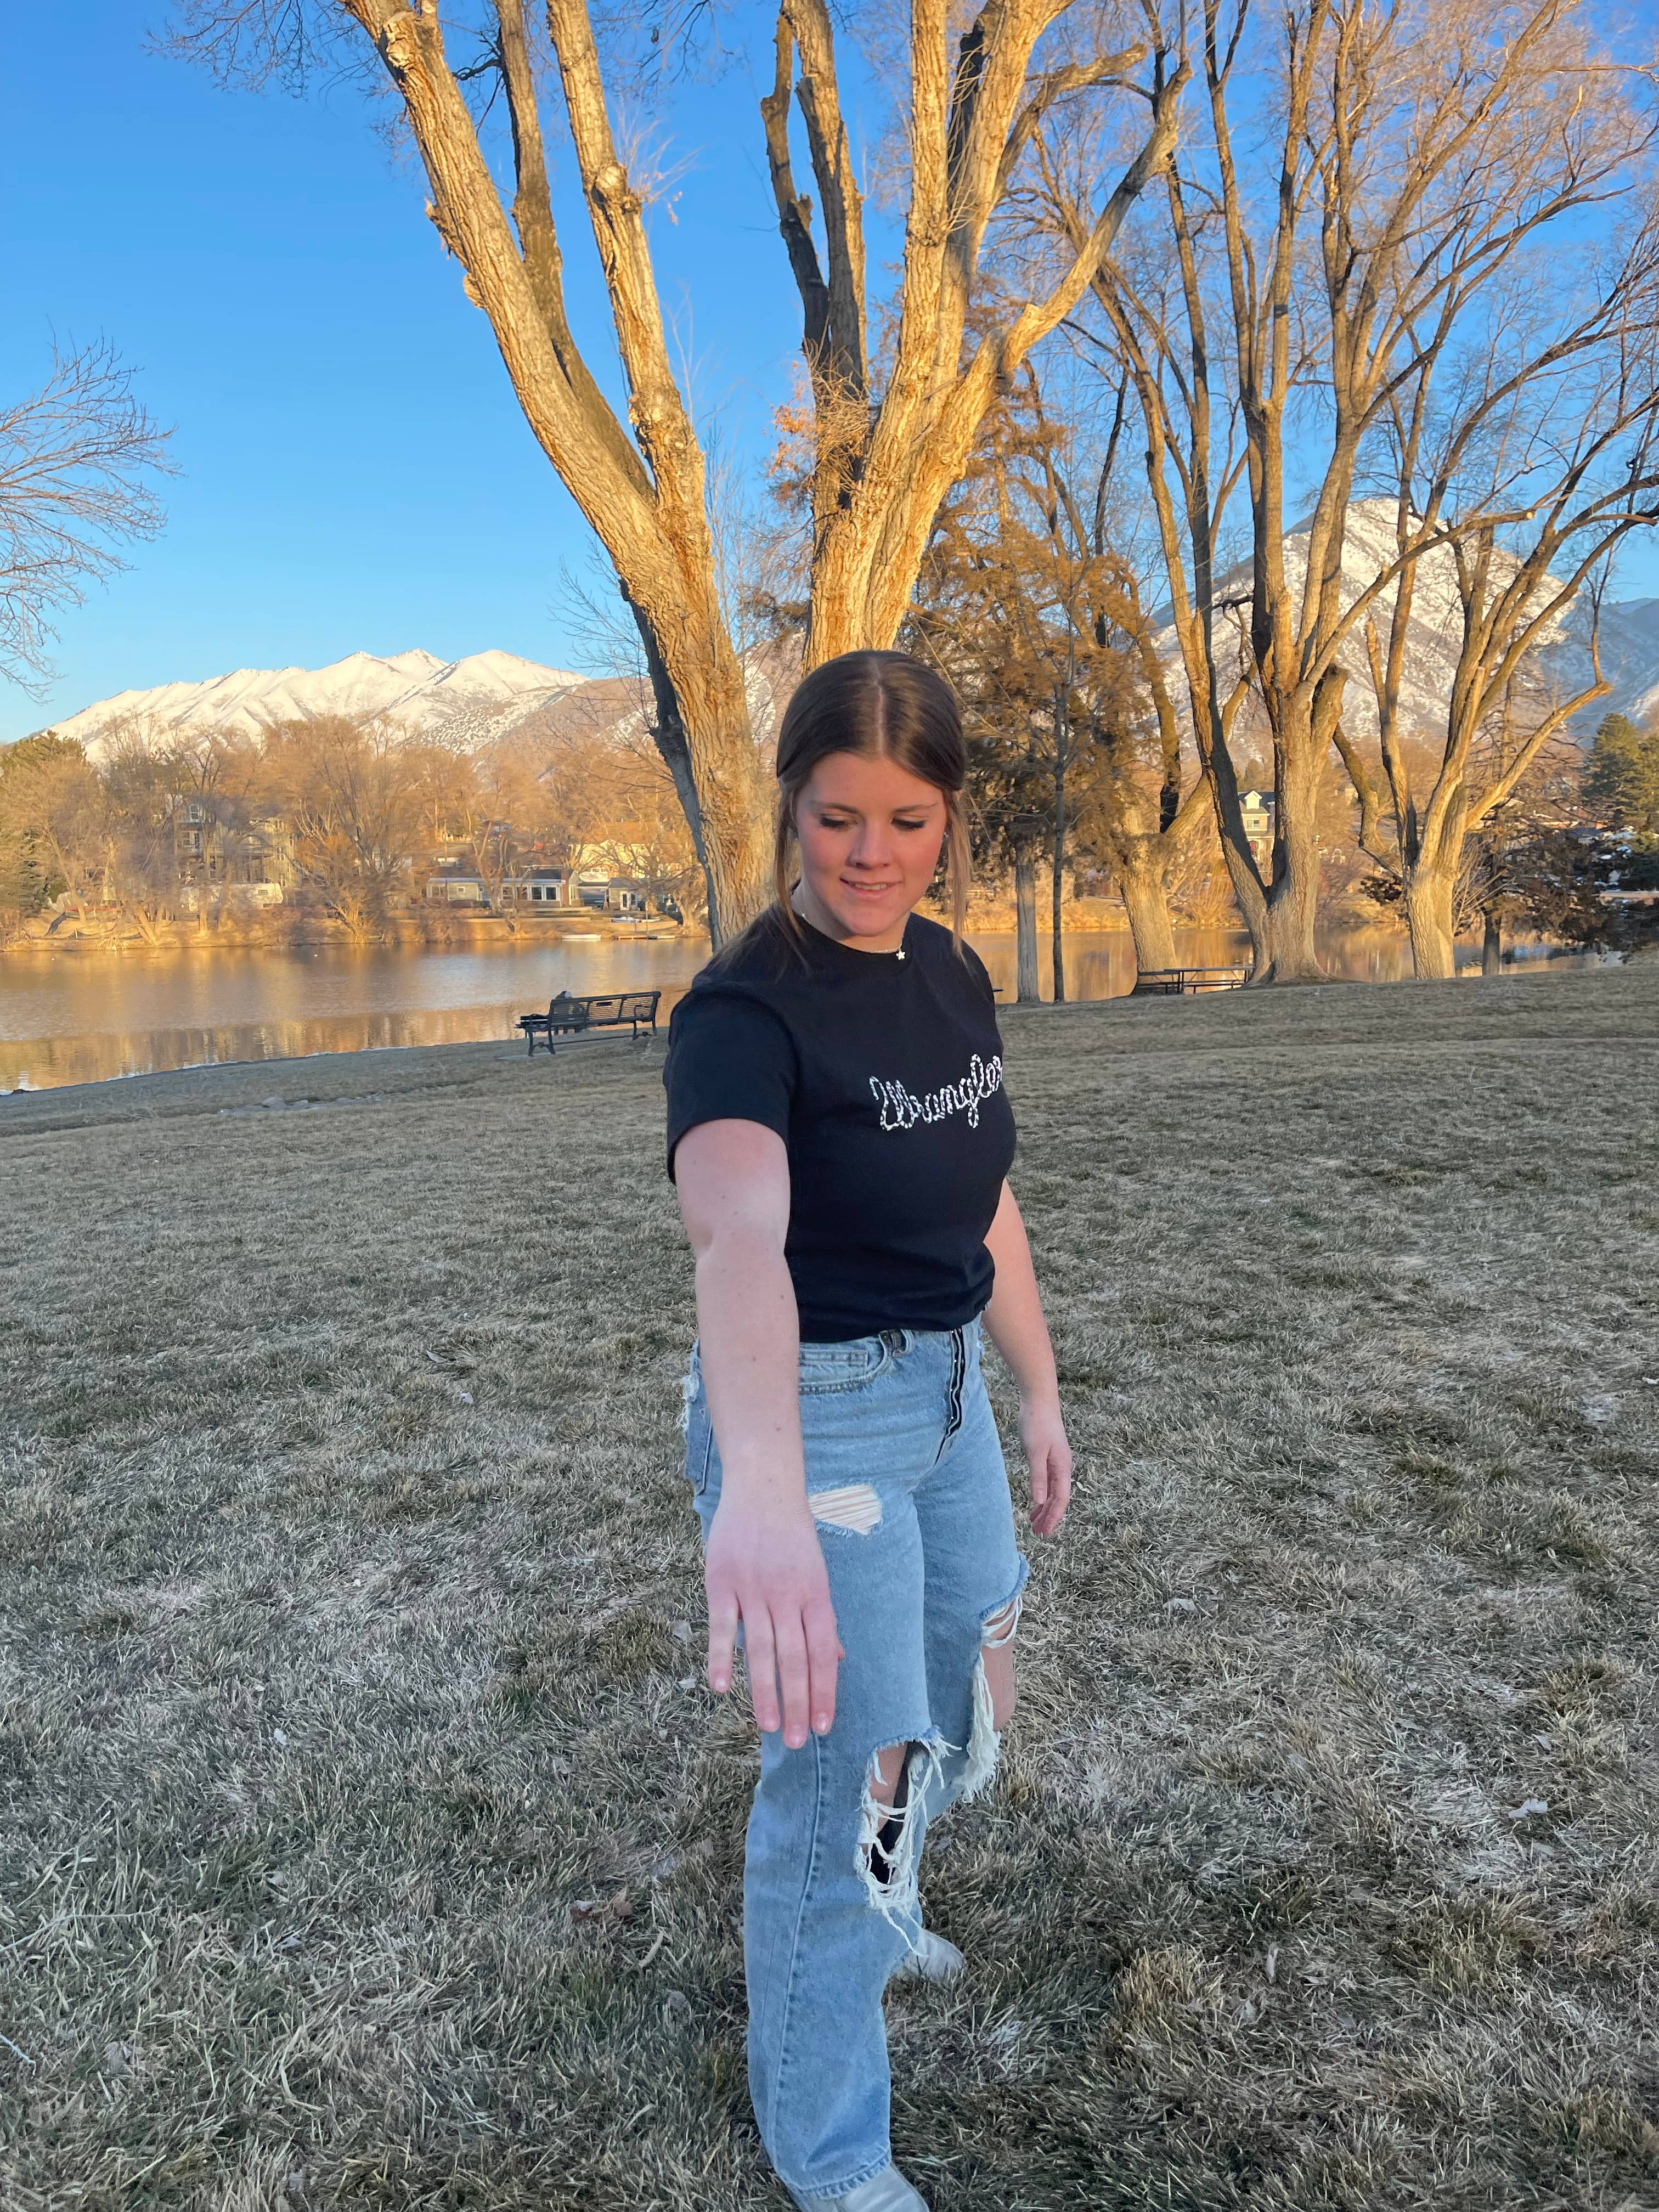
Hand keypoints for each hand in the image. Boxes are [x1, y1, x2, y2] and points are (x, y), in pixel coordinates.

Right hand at [704, 1497, 842, 1747]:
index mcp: (816, 1596)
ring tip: (767, 1727)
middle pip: (795, 1659)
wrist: (763, 1487)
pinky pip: (723, 1626)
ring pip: (762, 1650)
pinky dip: (722, 1658)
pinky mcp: (723, 1582)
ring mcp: (755, 1589)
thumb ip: (822, 1619)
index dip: (823, 1692)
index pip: (823, 1654)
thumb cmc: (792, 1536)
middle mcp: (788, 1596)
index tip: (821, 1728)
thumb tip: (836, 1658)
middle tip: (794, 1741)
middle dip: (796, 1704)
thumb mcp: (817, 1574)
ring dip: (764, 1691)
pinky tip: (721, 1688)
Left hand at [1019, 1395, 1072, 1536]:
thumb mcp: (1034, 1452)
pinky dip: (1042, 1494)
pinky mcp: (1048, 1456)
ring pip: (1053, 1491)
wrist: (1039, 1400)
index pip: (1061, 1499)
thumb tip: (1041, 1502)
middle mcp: (1062, 1467)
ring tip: (1035, 1522)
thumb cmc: (1037, 1424)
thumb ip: (1038, 1477)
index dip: (1054, 1517)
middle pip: (1059, 1498)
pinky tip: (1035, 1501)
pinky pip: (1048, 1482)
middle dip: (1049, 1516)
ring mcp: (1056, 1462)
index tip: (1045, 1532)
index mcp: (1062, 1467)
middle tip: (1038, 1533)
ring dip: (1045, 1508)